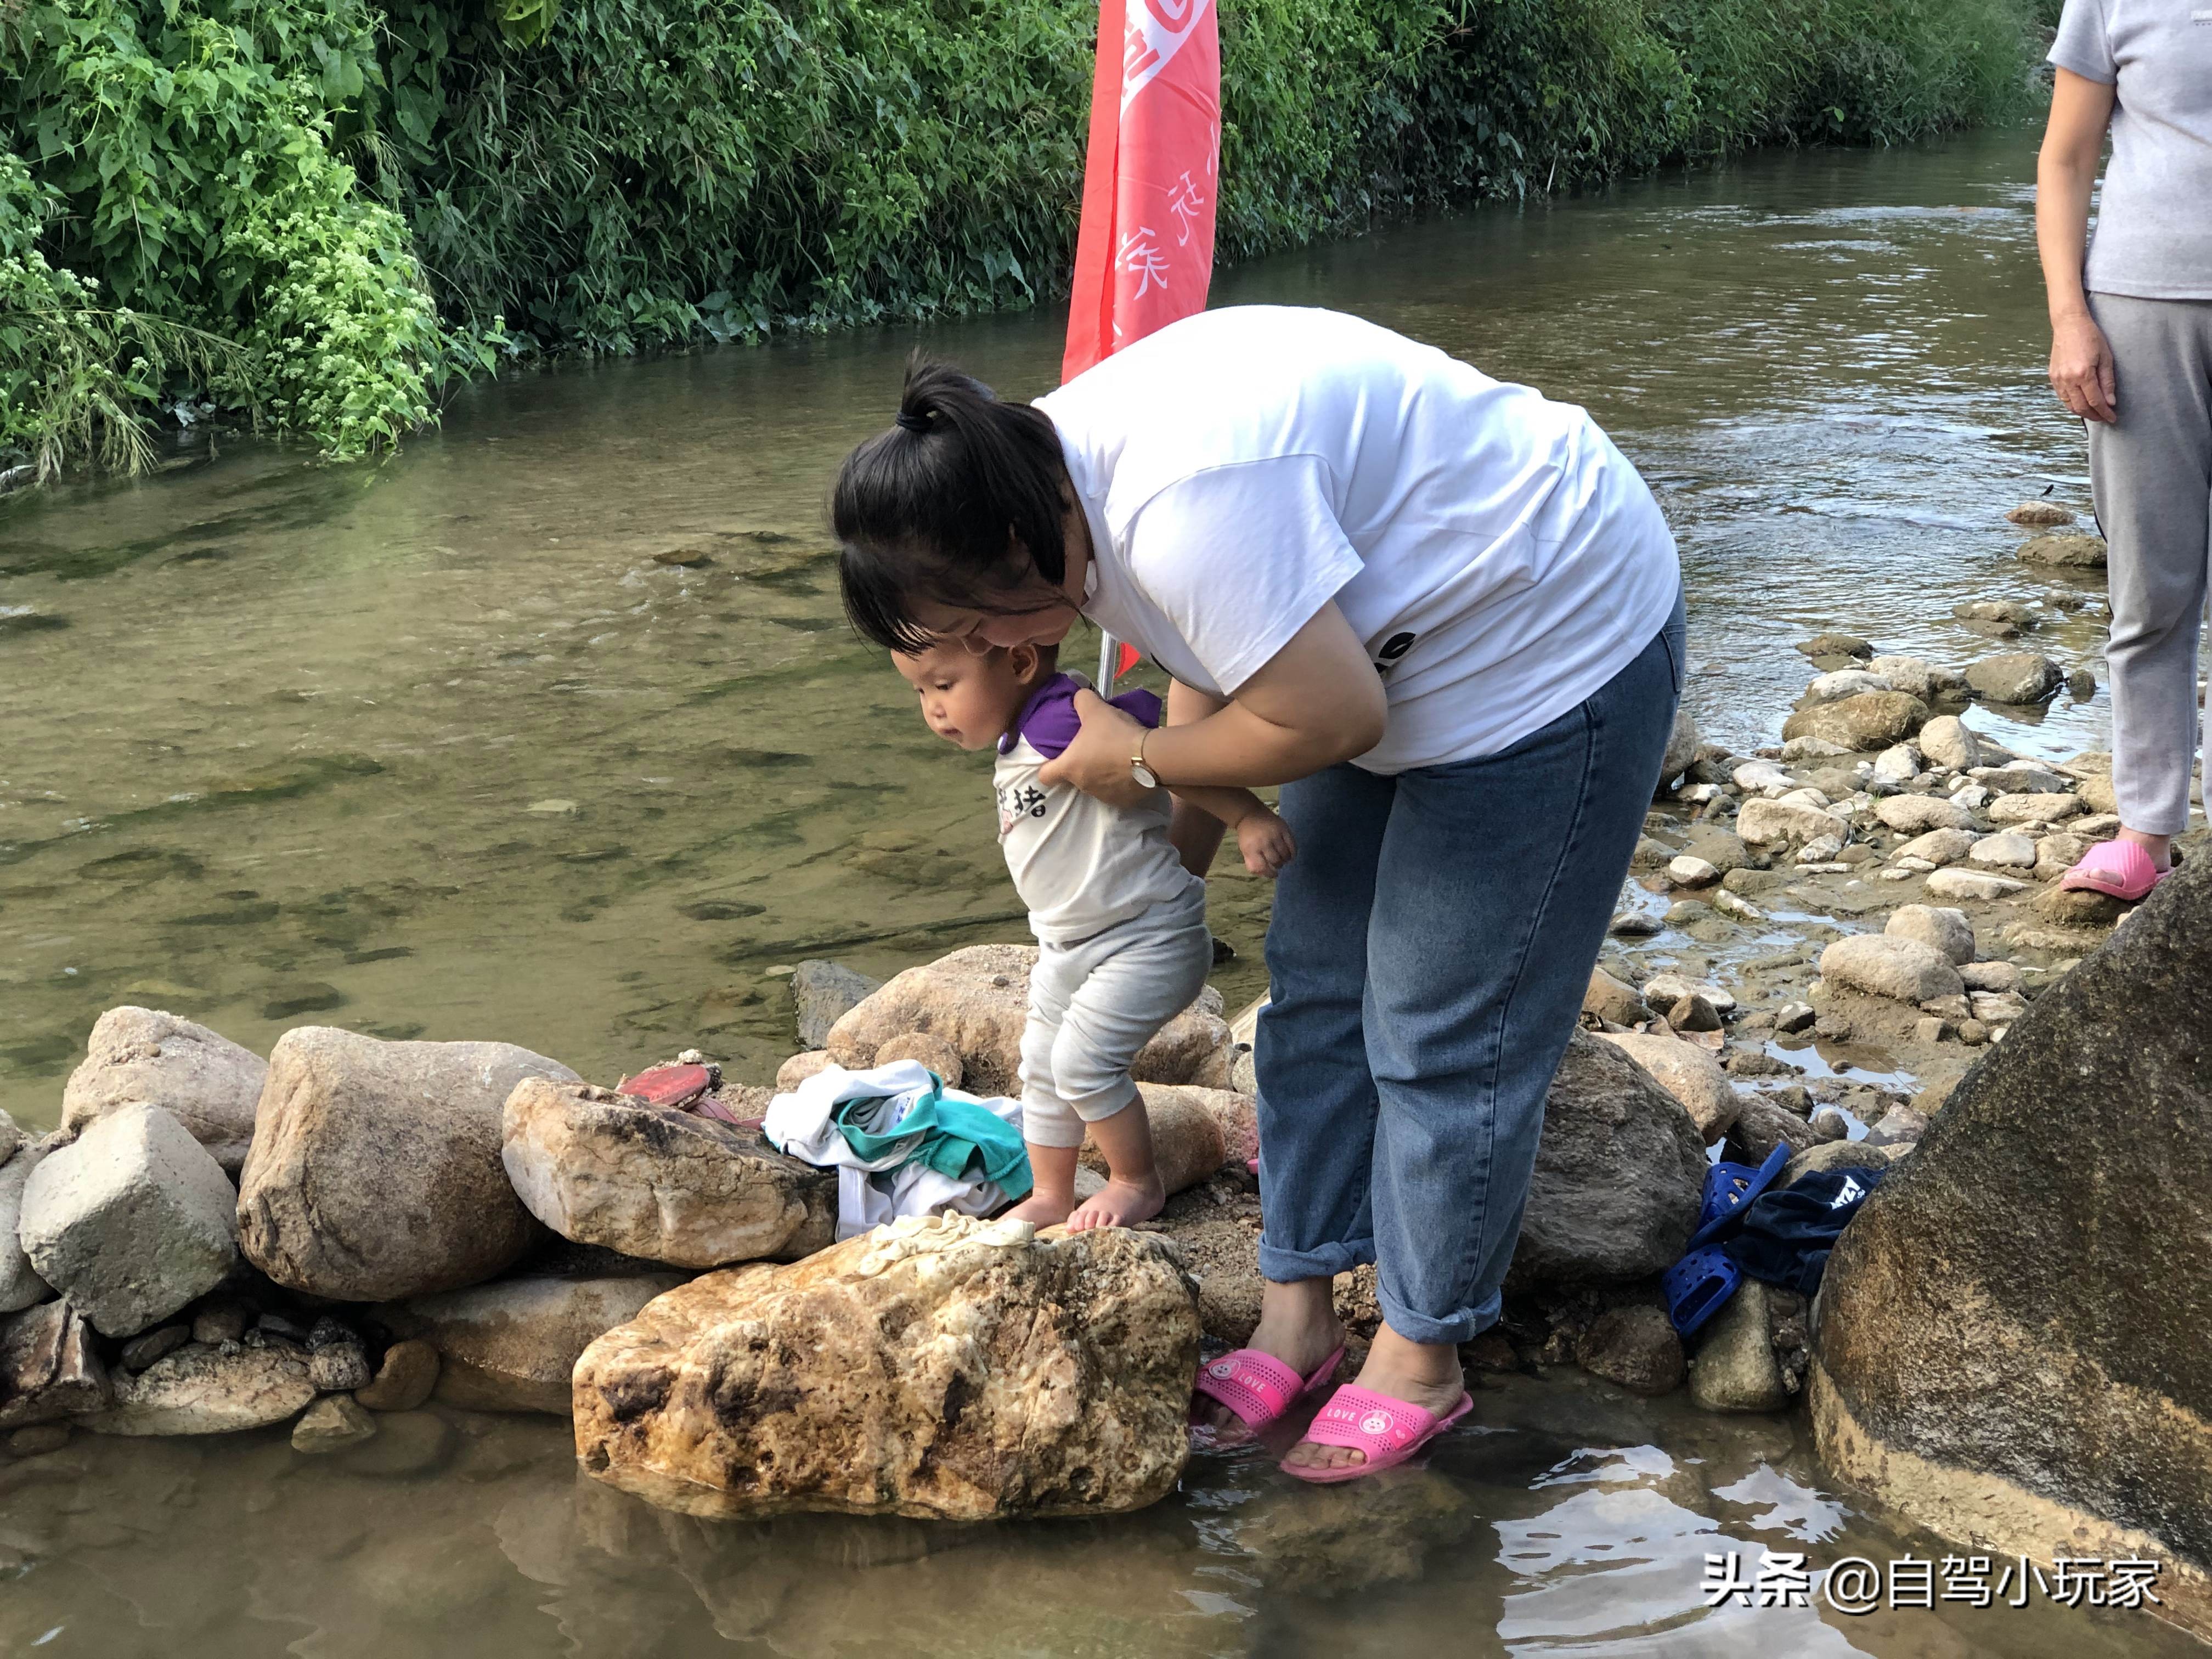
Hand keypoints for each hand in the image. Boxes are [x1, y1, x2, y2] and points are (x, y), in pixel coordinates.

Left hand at [1036, 689, 1152, 807]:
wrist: (1151, 756)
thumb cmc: (1115, 734)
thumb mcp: (1095, 708)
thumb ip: (1081, 700)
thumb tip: (1078, 697)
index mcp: (1070, 766)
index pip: (1044, 776)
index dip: (1047, 766)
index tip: (1056, 758)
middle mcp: (1082, 786)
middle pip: (1074, 777)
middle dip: (1081, 765)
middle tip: (1094, 748)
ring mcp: (1103, 796)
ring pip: (1095, 785)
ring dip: (1101, 774)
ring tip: (1115, 758)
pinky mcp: (1124, 802)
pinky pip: (1116, 792)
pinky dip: (1119, 783)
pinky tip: (1129, 770)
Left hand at [1234, 809, 1295, 876]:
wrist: (1250, 814)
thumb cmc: (1248, 835)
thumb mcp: (1245, 850)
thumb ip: (1253, 863)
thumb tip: (1266, 874)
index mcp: (1251, 849)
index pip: (1262, 867)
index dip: (1270, 874)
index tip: (1275, 874)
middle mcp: (1263, 842)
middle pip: (1276, 861)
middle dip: (1278, 865)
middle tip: (1278, 864)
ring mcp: (1274, 834)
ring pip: (1285, 854)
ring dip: (1286, 860)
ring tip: (1284, 859)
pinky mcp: (1283, 828)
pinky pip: (1292, 845)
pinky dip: (1293, 852)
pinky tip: (1291, 854)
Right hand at [2050, 312, 2116, 422]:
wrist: (2069, 325)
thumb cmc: (2091, 337)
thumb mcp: (2106, 357)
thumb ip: (2107, 381)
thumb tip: (2110, 402)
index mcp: (2083, 374)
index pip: (2095, 401)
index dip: (2104, 412)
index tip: (2112, 418)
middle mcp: (2068, 379)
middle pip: (2081, 407)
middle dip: (2094, 415)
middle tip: (2104, 417)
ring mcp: (2058, 379)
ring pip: (2070, 405)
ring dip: (2082, 412)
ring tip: (2093, 412)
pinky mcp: (2053, 377)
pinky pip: (2062, 397)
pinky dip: (2072, 404)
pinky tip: (2081, 403)